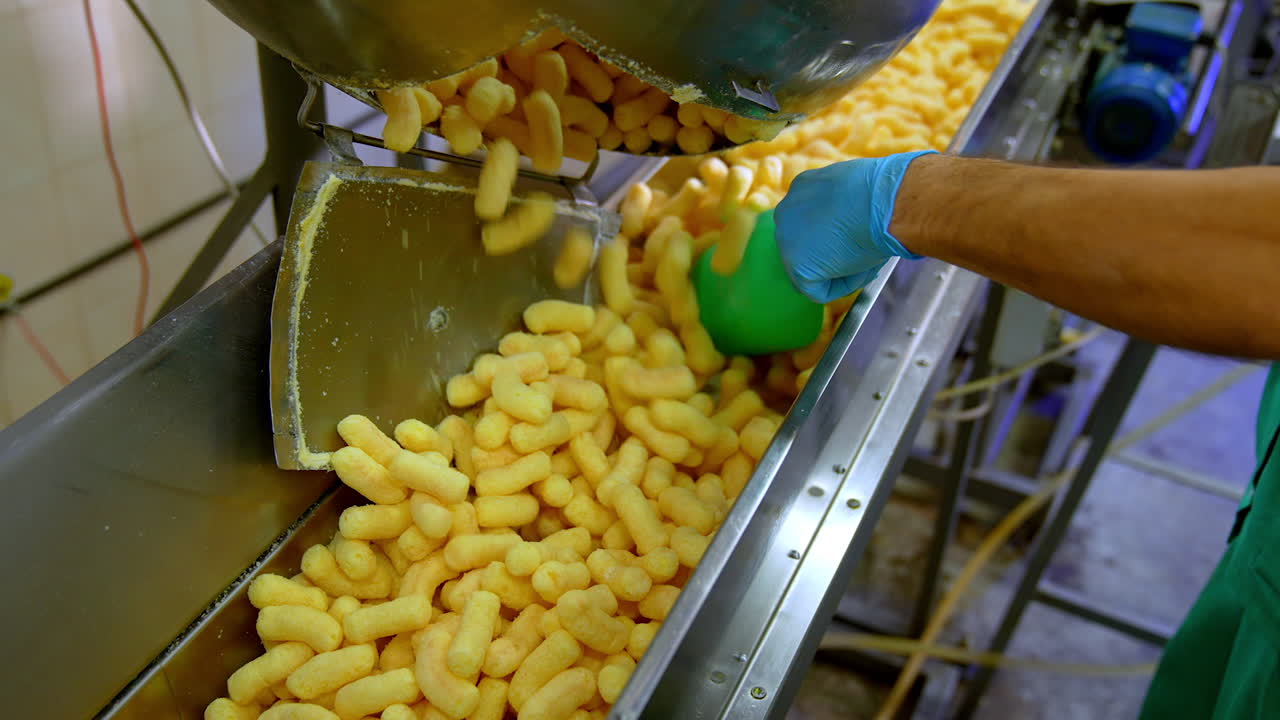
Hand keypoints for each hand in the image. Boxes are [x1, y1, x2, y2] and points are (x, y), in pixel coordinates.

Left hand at [775, 150, 935, 302]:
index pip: (809, 222)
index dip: (836, 236)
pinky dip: (844, 286)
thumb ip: (846, 208)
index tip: (859, 237)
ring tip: (870, 257)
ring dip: (841, 270)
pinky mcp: (797, 267)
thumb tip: (853, 226)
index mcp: (801, 188)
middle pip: (805, 247)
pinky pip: (818, 291)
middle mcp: (786, 211)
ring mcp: (787, 241)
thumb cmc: (884, 194)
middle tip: (865, 254)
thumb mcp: (859, 192)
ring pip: (812, 271)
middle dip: (833, 255)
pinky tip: (863, 267)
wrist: (884, 202)